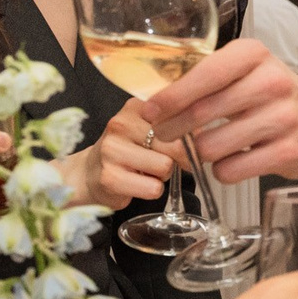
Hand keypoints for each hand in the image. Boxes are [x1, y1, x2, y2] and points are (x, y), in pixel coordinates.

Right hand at [59, 96, 181, 209]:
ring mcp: (112, 150)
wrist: (90, 173)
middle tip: (167, 164)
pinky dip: (152, 190)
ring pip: (165, 166)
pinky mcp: (110, 177)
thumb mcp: (150, 131)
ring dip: (163, 176)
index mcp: (135, 107)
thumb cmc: (129, 152)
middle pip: (175, 145)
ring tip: (148, 172)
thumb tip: (207, 137)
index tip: (188, 148)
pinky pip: (153, 188)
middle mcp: (120, 124)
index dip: (191, 139)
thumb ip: (178, 128)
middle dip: (179, 160)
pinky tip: (138, 184)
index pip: (179, 120)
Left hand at [144, 39, 297, 180]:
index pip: (204, 74)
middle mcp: (272, 82)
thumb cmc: (273, 93)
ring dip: (199, 152)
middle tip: (163, 134)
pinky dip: (222, 170)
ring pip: (212, 146)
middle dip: (172, 127)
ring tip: (206, 147)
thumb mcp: (247, 70)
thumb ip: (207, 78)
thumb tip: (155, 102)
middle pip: (201, 112)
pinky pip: (231, 170)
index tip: (148, 111)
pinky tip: (230, 161)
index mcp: (254, 55)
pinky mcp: (289, 152)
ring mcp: (283, 118)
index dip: (170, 96)